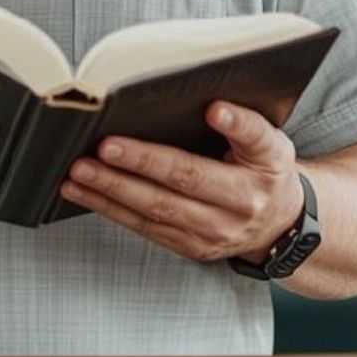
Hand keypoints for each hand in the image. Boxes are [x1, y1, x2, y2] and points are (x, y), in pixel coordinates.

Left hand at [59, 100, 303, 264]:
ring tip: (78, 174)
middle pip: (179, 186)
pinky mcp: (190, 248)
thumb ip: (247, 126)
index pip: (239, 149)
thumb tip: (215, 109)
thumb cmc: (267, 174)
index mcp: (258, 178)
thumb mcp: (272, 144)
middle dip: (135, 168)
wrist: (278, 227)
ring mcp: (210, 235)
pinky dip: (111, 209)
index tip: (211, 111)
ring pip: (154, 212)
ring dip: (111, 192)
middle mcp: (235, 210)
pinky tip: (85, 194)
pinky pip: (145, 228)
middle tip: (98, 151)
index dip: (225, 129)